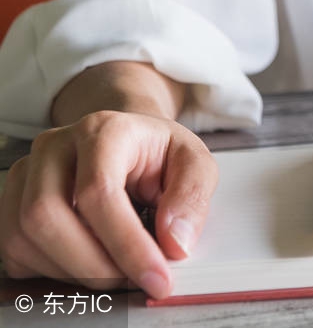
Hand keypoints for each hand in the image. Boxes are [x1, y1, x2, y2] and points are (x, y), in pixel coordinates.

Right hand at [0, 110, 217, 299]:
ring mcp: (26, 173)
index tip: (156, 277)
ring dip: (73, 272)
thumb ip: (192, 196)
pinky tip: (88, 265)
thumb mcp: (194, 162)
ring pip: (23, 238)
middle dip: (94, 265)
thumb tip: (175, 243)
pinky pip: (15, 251)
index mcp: (103, 130)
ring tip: (116, 272)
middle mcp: (54, 147)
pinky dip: (52, 271)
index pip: (98, 192)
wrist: (127, 139)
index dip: (126, 244)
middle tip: (134, 282)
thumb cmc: (158, 152)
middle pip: (47, 216)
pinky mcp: (11, 201)